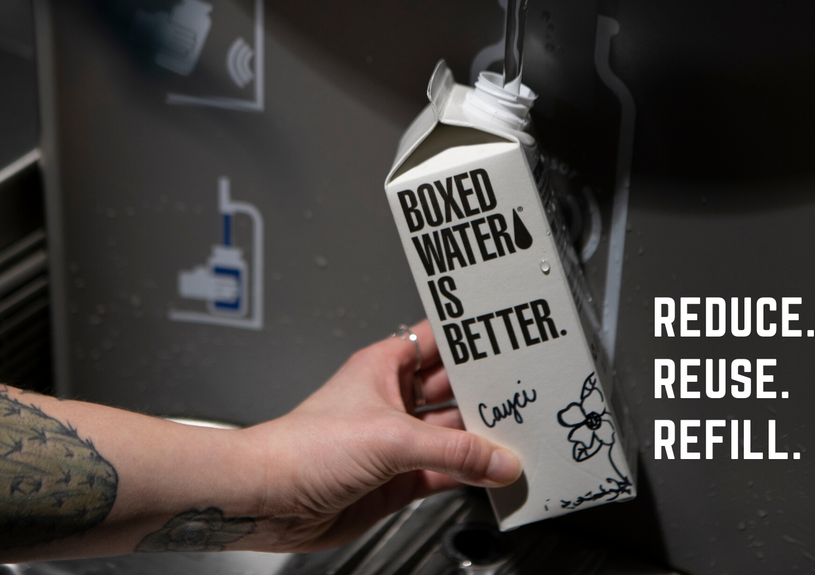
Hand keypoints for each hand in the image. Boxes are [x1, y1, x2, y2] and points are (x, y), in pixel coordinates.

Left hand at [242, 319, 520, 551]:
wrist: (268, 501)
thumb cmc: (302, 449)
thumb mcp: (389, 438)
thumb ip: (452, 452)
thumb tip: (498, 461)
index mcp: (385, 366)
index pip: (439, 340)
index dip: (471, 338)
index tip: (508, 336)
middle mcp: (394, 400)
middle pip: (454, 389)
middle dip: (486, 392)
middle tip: (525, 392)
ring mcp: (398, 441)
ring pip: (454, 434)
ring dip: (483, 439)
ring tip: (520, 437)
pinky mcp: (399, 478)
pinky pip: (447, 472)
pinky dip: (471, 475)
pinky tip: (493, 473)